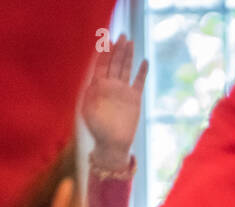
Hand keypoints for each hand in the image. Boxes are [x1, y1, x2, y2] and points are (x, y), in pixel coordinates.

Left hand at [81, 34, 147, 169]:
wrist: (112, 144)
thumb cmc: (97, 129)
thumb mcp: (89, 110)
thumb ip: (92, 94)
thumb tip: (96, 82)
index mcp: (98, 86)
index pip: (101, 64)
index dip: (104, 52)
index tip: (107, 39)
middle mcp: (111, 86)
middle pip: (114, 63)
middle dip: (117, 49)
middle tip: (121, 35)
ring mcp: (123, 91)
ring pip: (126, 69)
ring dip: (128, 55)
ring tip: (130, 42)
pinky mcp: (134, 99)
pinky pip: (139, 82)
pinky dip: (142, 72)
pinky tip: (145, 61)